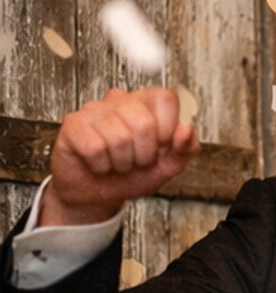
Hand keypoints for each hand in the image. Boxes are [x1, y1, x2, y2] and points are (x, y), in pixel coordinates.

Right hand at [40, 87, 198, 225]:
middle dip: (143, 154)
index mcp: (146, 102)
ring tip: (116, 162)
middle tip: (135, 160)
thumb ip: (185, 148)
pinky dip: (101, 165)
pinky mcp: (73, 124)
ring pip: (119, 138)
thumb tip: (186, 129)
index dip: (167, 131)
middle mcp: (120, 99)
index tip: (159, 147)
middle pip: (144, 123)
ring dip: (121, 162)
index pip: (165, 99)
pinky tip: (98, 163)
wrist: (97, 194)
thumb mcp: (168, 166)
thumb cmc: (131, 175)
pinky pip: (95, 147)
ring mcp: (94, 109)